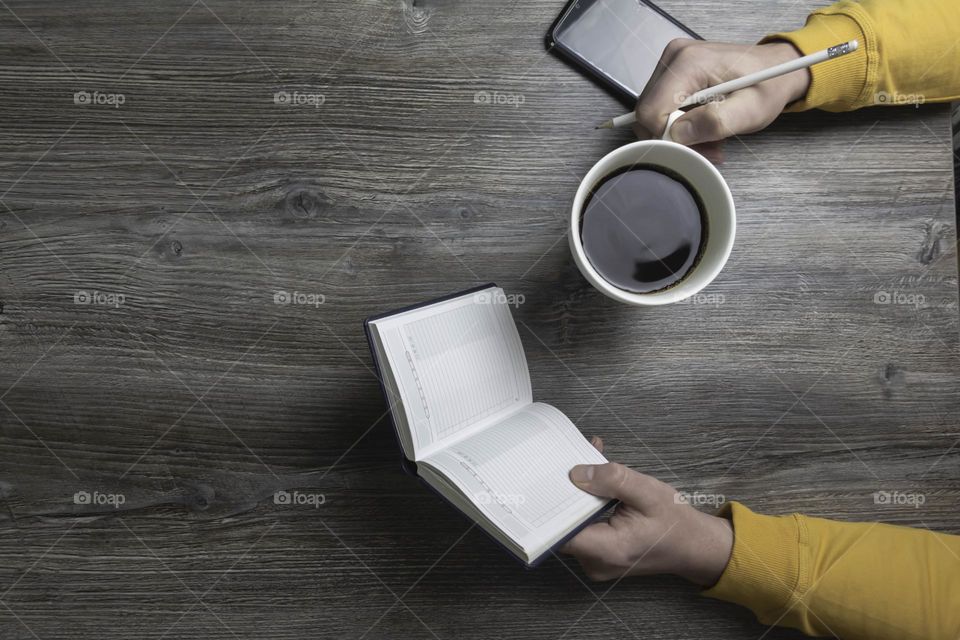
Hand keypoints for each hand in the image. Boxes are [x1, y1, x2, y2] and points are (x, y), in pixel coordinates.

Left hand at [562, 437, 732, 585]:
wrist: (694, 546)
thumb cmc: (675, 523)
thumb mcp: (647, 492)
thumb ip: (612, 480)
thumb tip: (576, 474)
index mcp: (607, 550)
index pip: (559, 532)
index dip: (549, 506)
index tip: (545, 480)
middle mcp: (595, 562)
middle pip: (562, 525)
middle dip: (565, 491)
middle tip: (566, 459)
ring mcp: (595, 561)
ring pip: (572, 524)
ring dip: (577, 495)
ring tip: (583, 463)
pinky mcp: (598, 554)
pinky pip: (582, 527)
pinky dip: (586, 504)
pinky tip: (593, 480)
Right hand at [634, 40, 809, 145]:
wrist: (778, 69)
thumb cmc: (768, 86)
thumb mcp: (750, 111)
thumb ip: (715, 122)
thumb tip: (678, 134)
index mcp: (689, 63)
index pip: (650, 111)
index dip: (667, 137)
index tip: (695, 147)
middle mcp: (674, 57)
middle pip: (648, 113)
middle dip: (674, 137)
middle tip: (706, 145)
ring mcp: (671, 63)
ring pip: (653, 113)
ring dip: (678, 133)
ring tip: (709, 137)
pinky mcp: (673, 71)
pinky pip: (662, 106)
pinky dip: (680, 124)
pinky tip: (703, 126)